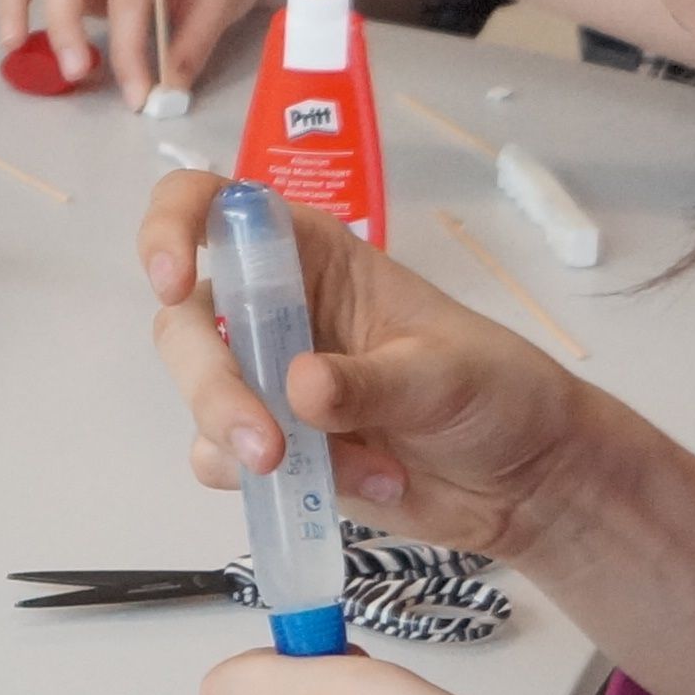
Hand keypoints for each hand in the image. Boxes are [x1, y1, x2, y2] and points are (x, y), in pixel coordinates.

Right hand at [138, 169, 608, 559]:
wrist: (522, 481)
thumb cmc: (495, 391)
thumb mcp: (446, 375)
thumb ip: (372, 381)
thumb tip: (296, 388)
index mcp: (315, 256)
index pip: (215, 208)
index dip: (172, 228)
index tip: (173, 281)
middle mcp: (275, 310)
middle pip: (187, 322)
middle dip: (212, 386)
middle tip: (266, 447)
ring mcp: (266, 382)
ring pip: (197, 399)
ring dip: (243, 444)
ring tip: (342, 475)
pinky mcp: (269, 447)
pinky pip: (221, 462)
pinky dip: (273, 487)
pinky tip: (358, 486)